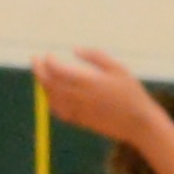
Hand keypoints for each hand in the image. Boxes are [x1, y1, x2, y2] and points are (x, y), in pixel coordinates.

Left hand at [33, 50, 163, 147]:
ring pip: (51, 97)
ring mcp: (78, 110)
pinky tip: (51, 96)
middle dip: (39, 70)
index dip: (49, 61)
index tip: (49, 55)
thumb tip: (75, 49)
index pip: (57, 69)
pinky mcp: (81, 121)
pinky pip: (59, 111)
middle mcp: (79, 97)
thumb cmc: (132, 94)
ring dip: (44, 85)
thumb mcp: (118, 68)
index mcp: (87, 81)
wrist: (139, 124)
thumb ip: (95, 56)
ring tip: (43, 75)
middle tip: (35, 60)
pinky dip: (51, 102)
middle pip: (49, 83)